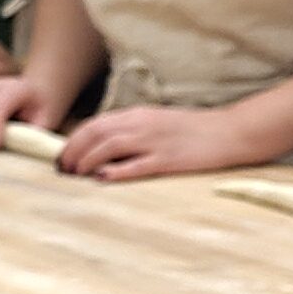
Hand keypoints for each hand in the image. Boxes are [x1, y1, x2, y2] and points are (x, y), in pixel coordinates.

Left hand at [56, 101, 248, 181]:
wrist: (230, 131)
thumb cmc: (193, 130)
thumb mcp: (157, 123)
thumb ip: (132, 131)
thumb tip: (103, 147)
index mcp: (138, 115)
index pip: (95, 124)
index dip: (73, 141)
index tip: (62, 157)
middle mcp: (142, 125)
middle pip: (96, 134)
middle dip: (73, 151)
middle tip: (62, 169)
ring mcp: (155, 142)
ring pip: (110, 146)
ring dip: (87, 161)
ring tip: (76, 175)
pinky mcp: (169, 159)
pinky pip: (136, 165)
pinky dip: (116, 171)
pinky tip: (101, 178)